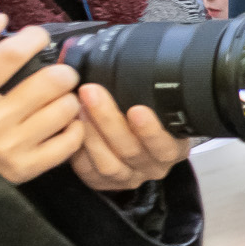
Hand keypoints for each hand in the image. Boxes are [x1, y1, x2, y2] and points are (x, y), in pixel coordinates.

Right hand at [0, 17, 84, 183]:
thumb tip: (2, 20)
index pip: (10, 55)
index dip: (33, 37)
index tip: (38, 37)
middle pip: (52, 81)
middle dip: (61, 70)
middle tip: (57, 74)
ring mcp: (7, 149)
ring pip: (67, 108)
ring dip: (67, 99)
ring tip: (55, 100)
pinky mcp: (25, 169)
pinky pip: (71, 140)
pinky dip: (72, 127)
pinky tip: (59, 123)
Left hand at [70, 83, 189, 191]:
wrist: (136, 137)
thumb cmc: (145, 113)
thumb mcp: (157, 104)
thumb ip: (149, 93)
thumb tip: (130, 62)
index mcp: (173, 149)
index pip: (165, 145)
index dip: (151, 130)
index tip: (137, 109)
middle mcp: (153, 167)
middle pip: (131, 150)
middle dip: (109, 119)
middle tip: (92, 92)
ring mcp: (128, 178)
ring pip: (109, 163)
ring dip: (91, 134)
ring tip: (77, 107)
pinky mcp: (104, 183)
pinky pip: (89, 171)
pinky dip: (78, 150)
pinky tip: (71, 127)